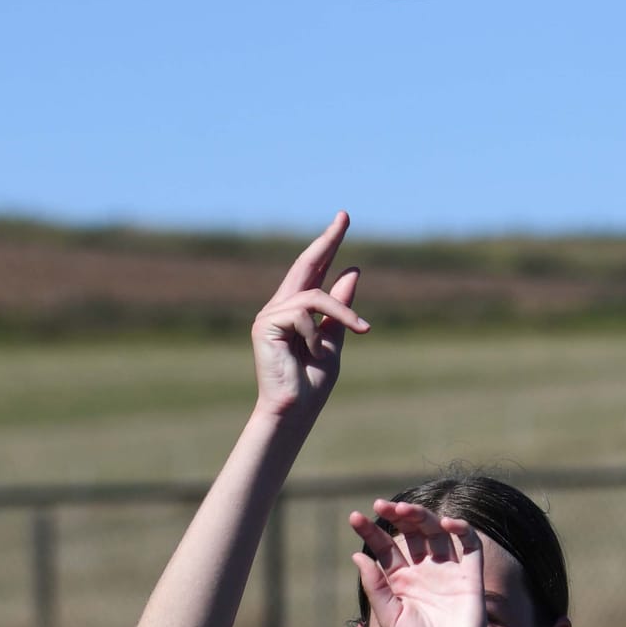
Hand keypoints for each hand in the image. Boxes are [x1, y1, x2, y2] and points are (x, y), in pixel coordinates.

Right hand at [251, 214, 367, 428]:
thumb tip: (352, 271)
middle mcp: (280, 308)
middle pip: (305, 265)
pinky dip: (317, 333)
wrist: (294, 410)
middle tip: (345, 216)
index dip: (328, 246)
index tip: (342, 220)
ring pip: (315, 295)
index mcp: (296, 312)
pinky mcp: (266, 322)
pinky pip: (304, 312)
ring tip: (359, 332)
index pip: (314, 272)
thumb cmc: (312, 385)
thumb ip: (340, 309)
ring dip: (342, 313)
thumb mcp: (335, 340)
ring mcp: (270, 314)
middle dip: (327, 241)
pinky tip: (313, 352)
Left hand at [349, 496, 493, 626]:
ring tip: (406, 510)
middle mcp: (424, 572)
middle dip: (398, 515)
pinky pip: (469, 544)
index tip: (354, 518)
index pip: (385, 547)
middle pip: (412, 532)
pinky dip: (461, 528)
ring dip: (423, 516)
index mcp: (401, 581)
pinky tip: (446, 524)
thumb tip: (357, 556)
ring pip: (437, 531)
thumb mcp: (390, 618)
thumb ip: (376, 587)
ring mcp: (448, 571)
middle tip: (383, 506)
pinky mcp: (472, 576)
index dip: (371, 531)